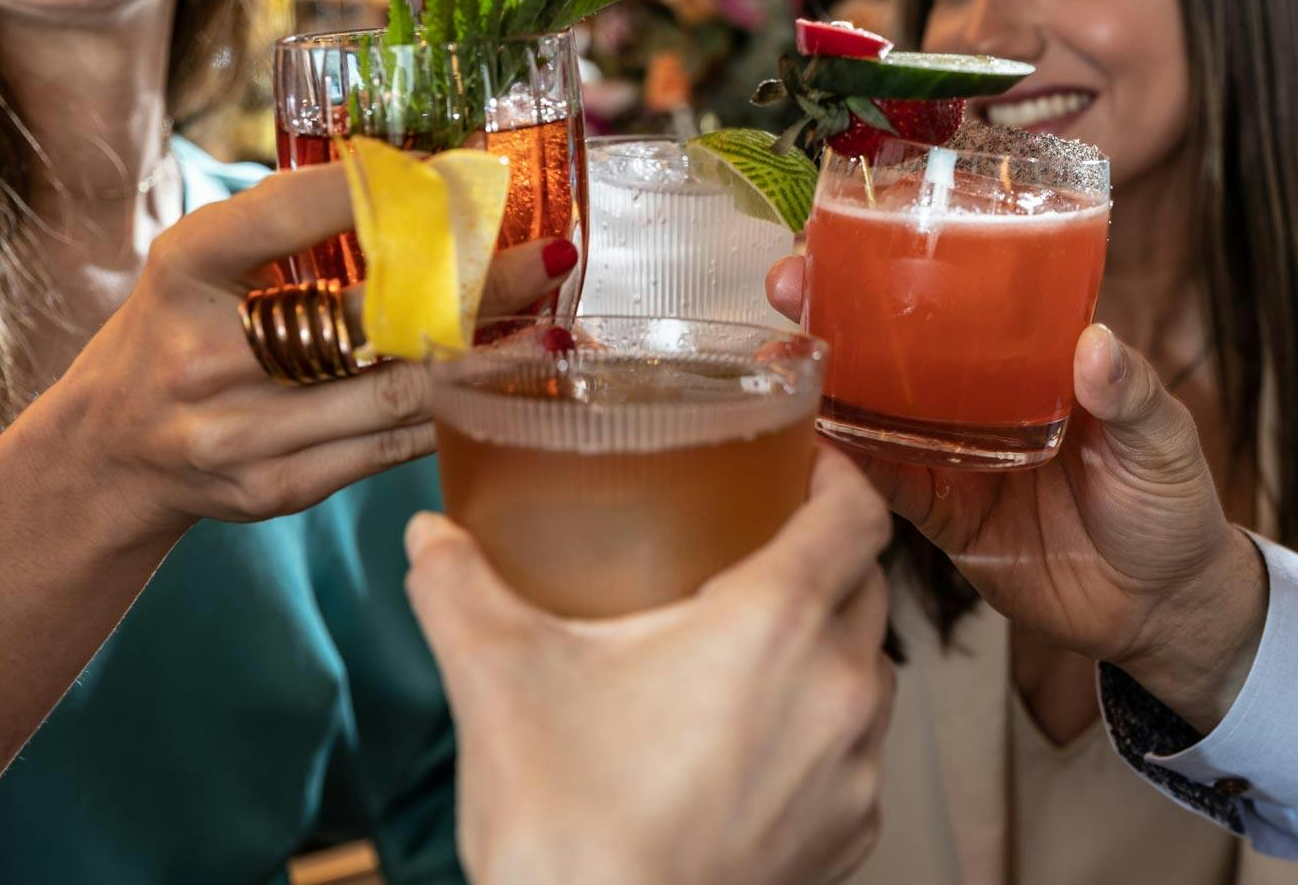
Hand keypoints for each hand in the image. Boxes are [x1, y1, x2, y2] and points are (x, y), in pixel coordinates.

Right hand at [43, 164, 575, 539]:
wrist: (109, 455)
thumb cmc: (181, 330)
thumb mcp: (206, 263)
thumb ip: (292, 222)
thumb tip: (430, 178)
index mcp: (184, 271)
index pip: (284, 214)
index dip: (376, 192)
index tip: (458, 174)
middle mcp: (205, 355)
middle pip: (367, 315)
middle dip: (475, 284)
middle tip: (553, 256)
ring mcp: (241, 433)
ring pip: (396, 392)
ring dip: (490, 361)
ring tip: (558, 329)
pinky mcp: (279, 489)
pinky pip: (391, 447)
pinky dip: (458, 414)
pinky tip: (510, 388)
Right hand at [405, 448, 894, 884]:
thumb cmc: (567, 819)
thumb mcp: (498, 683)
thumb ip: (461, 590)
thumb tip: (430, 536)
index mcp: (777, 622)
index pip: (856, 514)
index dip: (837, 475)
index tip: (799, 463)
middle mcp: (841, 687)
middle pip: (864, 586)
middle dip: (823, 555)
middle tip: (755, 545)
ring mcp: (856, 769)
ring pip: (868, 670)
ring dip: (827, 644)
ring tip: (754, 644)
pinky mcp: (852, 834)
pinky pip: (857, 753)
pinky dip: (821, 728)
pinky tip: (754, 740)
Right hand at [768, 257, 1266, 726]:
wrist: (1163, 608)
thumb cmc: (1174, 504)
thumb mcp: (1166, 437)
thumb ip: (1133, 393)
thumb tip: (1096, 344)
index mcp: (1034, 354)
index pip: (967, 292)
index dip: (911, 259)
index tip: (861, 229)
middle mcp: (982, 393)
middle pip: (899, 341)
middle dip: (838, 307)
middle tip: (791, 280)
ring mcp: (955, 452)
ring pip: (876, 406)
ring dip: (827, 378)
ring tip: (780, 351)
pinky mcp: (943, 514)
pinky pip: (886, 485)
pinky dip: (848, 466)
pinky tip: (809, 441)